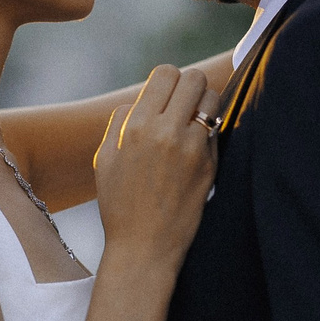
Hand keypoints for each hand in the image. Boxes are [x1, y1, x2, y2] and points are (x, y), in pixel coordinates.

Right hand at [93, 63, 217, 278]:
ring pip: (212, 99)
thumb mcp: (105, 159)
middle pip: (193, 78)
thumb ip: (120, 122)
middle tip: (184, 105)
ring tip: (193, 124)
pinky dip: (208, 133)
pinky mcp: (209, 164)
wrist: (144, 247)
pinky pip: (215, 130)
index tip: (166, 96)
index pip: (166, 73)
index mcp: (136, 126)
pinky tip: (196, 150)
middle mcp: (165, 131)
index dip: (168, 81)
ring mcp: (192, 147)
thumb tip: (138, 101)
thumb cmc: (120, 204)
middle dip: (190, 87)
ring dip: (204, 106)